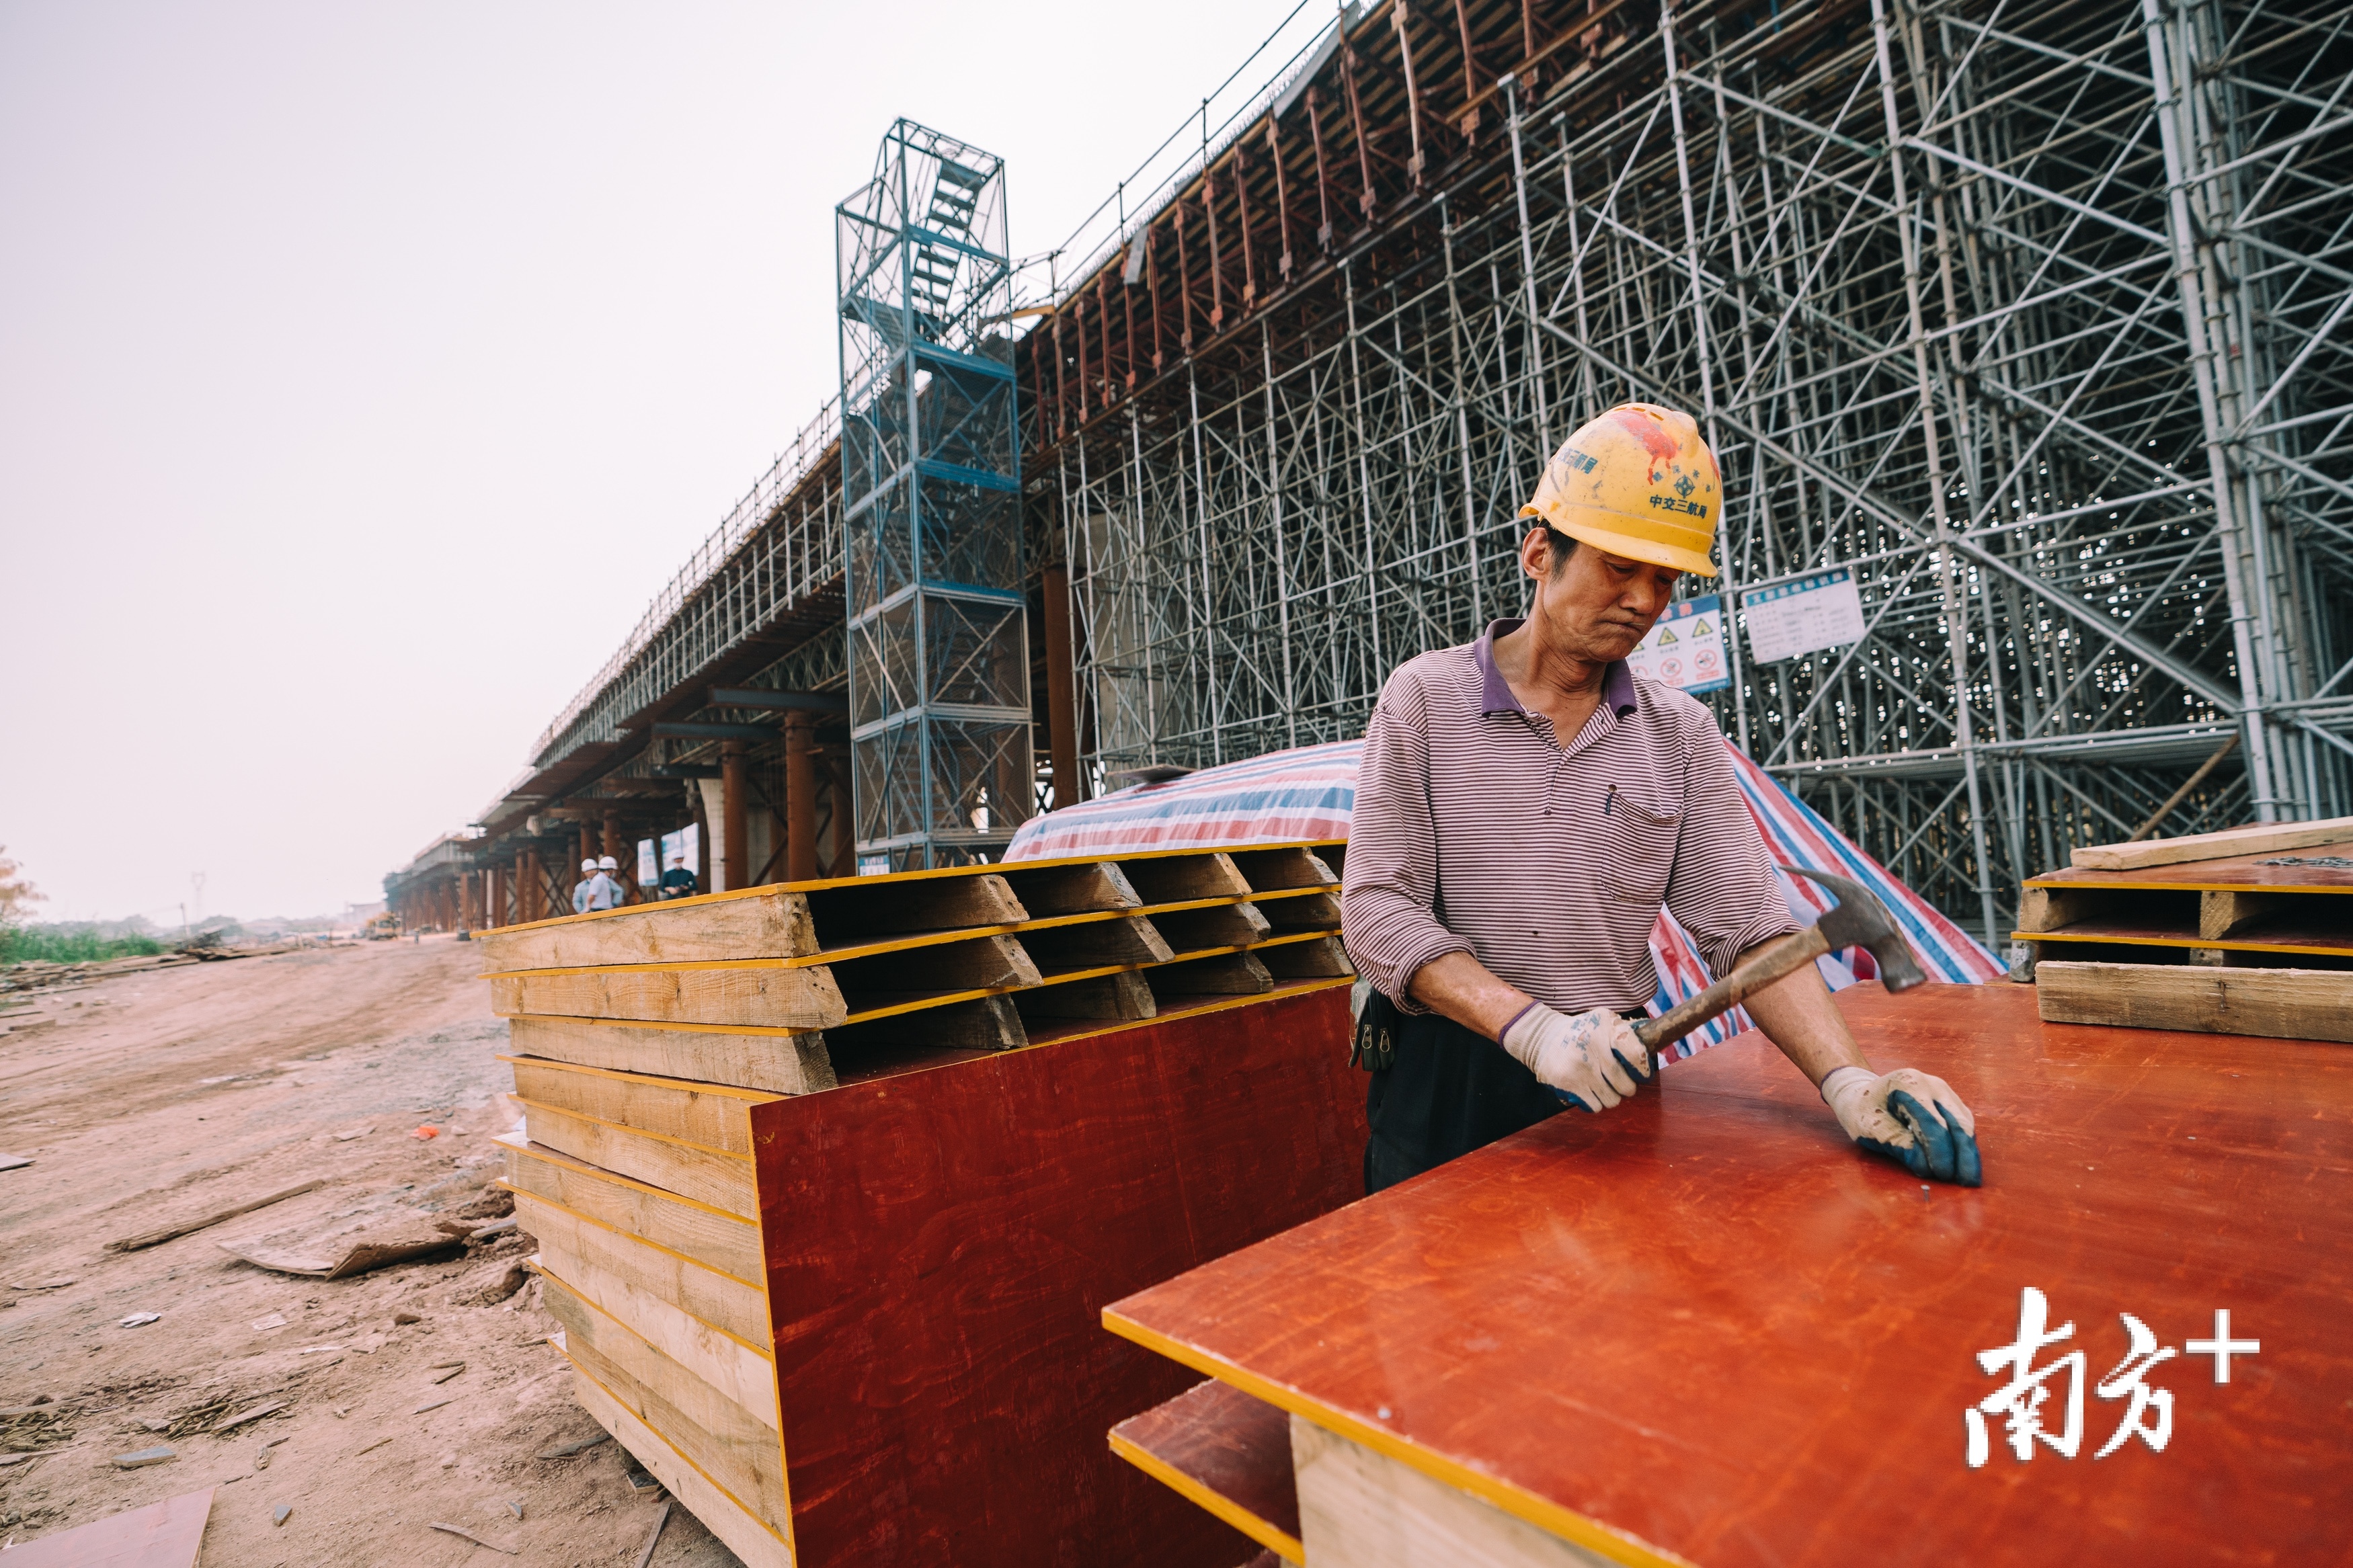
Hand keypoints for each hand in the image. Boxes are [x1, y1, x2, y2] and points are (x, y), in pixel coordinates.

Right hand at [1501, 1004, 1651, 1111]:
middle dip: (1626, 1088)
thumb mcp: (1604, 1021)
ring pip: (1611, 1100)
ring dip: (1610, 1096)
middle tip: (1618, 1082)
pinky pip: (1594, 1106)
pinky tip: (1587, 1089)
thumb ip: (1627, 1034)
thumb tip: (1654, 1052)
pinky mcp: (1567, 1083)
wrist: (1541, 1037)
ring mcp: (1578, 1067)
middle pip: (1626, 1086)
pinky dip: (1594, 1102)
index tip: (1641, 1074)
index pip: (1636, 1055)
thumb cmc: (1582, 1031)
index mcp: (1605, 1027)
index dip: (1642, 1070)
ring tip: (1601, 1084)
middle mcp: (1592, 1046)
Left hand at [1819, 1065, 1981, 1186]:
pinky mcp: (1950, 1102)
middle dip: (1963, 1155)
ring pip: (1965, 1124)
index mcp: (1908, 1083)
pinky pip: (1963, 1125)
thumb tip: (1926, 1166)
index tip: (1941, 1174)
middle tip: (1966, 1182)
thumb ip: (1896, 1143)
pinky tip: (1965, 1165)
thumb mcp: (1868, 1126)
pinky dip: (1965, 1146)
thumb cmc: (1862, 1110)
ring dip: (1969, 1153)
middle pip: (1957, 1122)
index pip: (1931, 1122)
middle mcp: (1932, 1084)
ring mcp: (1944, 1091)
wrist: (1862, 1093)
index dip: (1939, 1151)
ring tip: (1969, 1179)